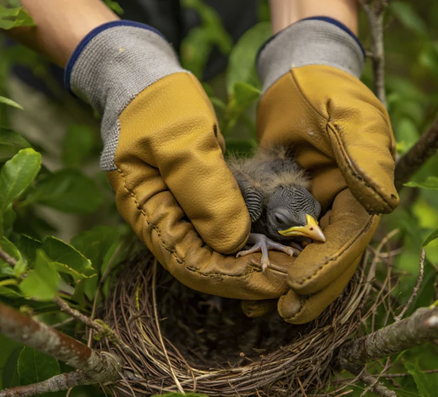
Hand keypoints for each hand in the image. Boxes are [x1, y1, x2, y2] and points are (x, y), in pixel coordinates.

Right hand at [66, 21, 291, 298]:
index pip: (190, 263)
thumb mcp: (183, 141)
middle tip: (294, 276)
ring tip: (294, 263)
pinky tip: (282, 238)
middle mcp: (163, 222)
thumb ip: (206, 192)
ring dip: (254, 260)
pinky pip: (226, 229)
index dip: (233, 278)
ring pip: (218, 252)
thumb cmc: (158, 105)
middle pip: (206, 266)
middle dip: (249, 275)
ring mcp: (179, 213)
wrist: (143, 77)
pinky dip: (253, 236)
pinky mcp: (198, 200)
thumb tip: (233, 243)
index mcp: (148, 214)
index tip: (275, 279)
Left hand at [256, 16, 397, 322]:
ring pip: (306, 259)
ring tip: (261, 311)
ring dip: (287, 287)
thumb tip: (383, 205)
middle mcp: (344, 209)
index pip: (350, 238)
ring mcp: (317, 212)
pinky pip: (281, 245)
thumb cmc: (326, 89)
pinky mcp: (290, 211)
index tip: (298, 286)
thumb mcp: (350, 115)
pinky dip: (268, 265)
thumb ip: (366, 156)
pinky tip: (247, 283)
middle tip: (284, 313)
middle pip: (332, 260)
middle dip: (311, 290)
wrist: (298, 75)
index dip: (327, 266)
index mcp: (364, 193)